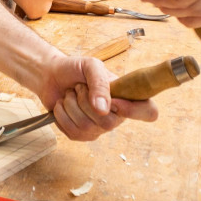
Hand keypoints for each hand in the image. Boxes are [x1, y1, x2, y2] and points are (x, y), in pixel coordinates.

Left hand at [34, 55, 156, 140]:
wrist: (51, 75)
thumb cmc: (75, 69)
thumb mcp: (91, 66)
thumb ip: (100, 83)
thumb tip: (104, 109)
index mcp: (126, 97)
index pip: (148, 112)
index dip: (135, 111)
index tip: (114, 101)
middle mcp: (116, 116)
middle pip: (108, 124)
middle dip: (85, 102)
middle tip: (79, 87)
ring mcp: (98, 128)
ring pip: (86, 128)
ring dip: (71, 105)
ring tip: (70, 94)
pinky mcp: (81, 134)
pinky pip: (72, 133)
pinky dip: (61, 114)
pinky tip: (63, 104)